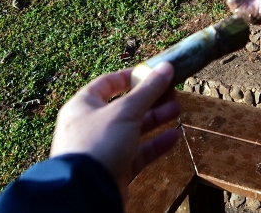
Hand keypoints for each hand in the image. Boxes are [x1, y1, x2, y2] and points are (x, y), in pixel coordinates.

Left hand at [50, 62, 180, 187]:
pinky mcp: (115, 168)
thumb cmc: (98, 143)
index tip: (152, 73)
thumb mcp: (126, 111)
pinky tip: (173, 136)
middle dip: (150, 100)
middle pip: (125, 107)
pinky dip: (155, 144)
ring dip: (156, 119)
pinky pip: (137, 152)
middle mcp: (91, 125)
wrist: (87, 192)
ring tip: (177, 111)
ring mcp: (103, 148)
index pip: (107, 84)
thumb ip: (148, 90)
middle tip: (172, 93)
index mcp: (83, 106)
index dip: (130, 77)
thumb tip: (167, 67)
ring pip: (133, 129)